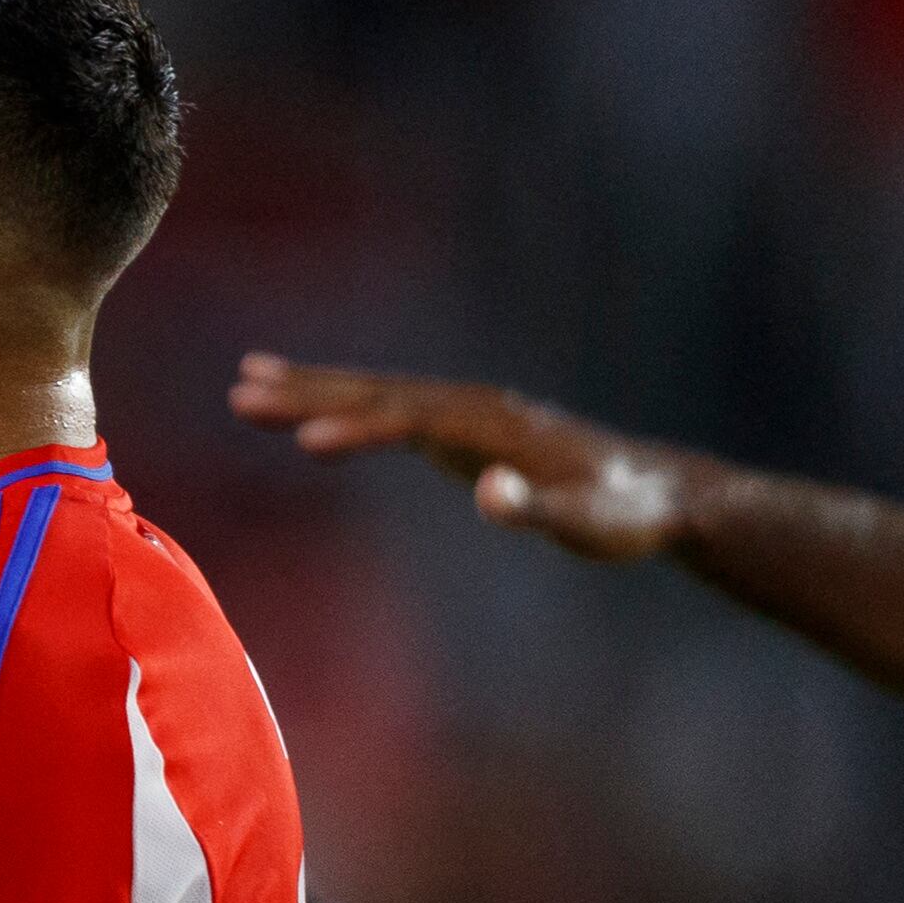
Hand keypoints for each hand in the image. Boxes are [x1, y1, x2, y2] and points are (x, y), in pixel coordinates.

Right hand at [230, 353, 698, 562]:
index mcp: (494, 425)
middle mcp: (473, 405)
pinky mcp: (462, 427)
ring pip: (376, 392)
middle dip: (309, 392)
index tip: (304, 442)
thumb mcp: (591, 524)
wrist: (663, 493)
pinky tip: (312, 409)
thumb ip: (540, 510)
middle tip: (239, 390)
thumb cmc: (628, 516)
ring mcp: (466, 411)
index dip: (360, 430)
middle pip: (378, 392)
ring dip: (312, 386)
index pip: (411, 421)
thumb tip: (488, 493)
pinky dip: (344, 402)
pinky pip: (389, 407)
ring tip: (248, 378)